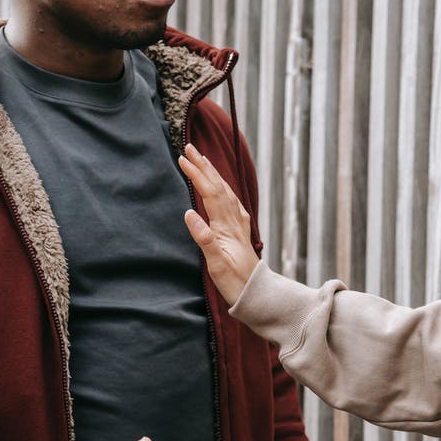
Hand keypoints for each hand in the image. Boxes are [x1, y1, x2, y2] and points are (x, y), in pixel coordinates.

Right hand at [178, 144, 260, 304]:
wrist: (257, 292)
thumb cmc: (234, 282)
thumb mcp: (216, 264)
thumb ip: (204, 238)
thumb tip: (189, 213)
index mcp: (225, 226)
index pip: (209, 193)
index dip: (196, 175)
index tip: (183, 159)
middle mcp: (234, 220)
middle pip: (218, 186)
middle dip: (203, 166)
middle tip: (189, 148)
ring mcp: (238, 224)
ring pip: (224, 191)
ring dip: (212, 174)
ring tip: (201, 160)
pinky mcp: (239, 229)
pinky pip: (230, 201)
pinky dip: (222, 188)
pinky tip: (220, 186)